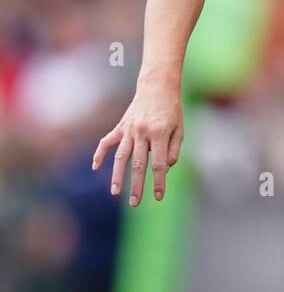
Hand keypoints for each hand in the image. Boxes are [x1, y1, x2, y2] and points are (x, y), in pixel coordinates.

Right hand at [92, 83, 183, 206]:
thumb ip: (174, 150)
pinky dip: (100, 154)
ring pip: (121, 156)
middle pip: (138, 164)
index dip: (159, 182)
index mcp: (160, 134)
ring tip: (115, 192)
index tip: (158, 197)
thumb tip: (165, 168)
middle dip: (137, 186)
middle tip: (135, 203)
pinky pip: (107, 141)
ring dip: (117, 176)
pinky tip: (95, 167)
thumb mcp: (180, 129)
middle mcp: (142, 133)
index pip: (159, 164)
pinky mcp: (121, 126)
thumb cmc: (172, 110)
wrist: (157, 87)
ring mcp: (129, 129)